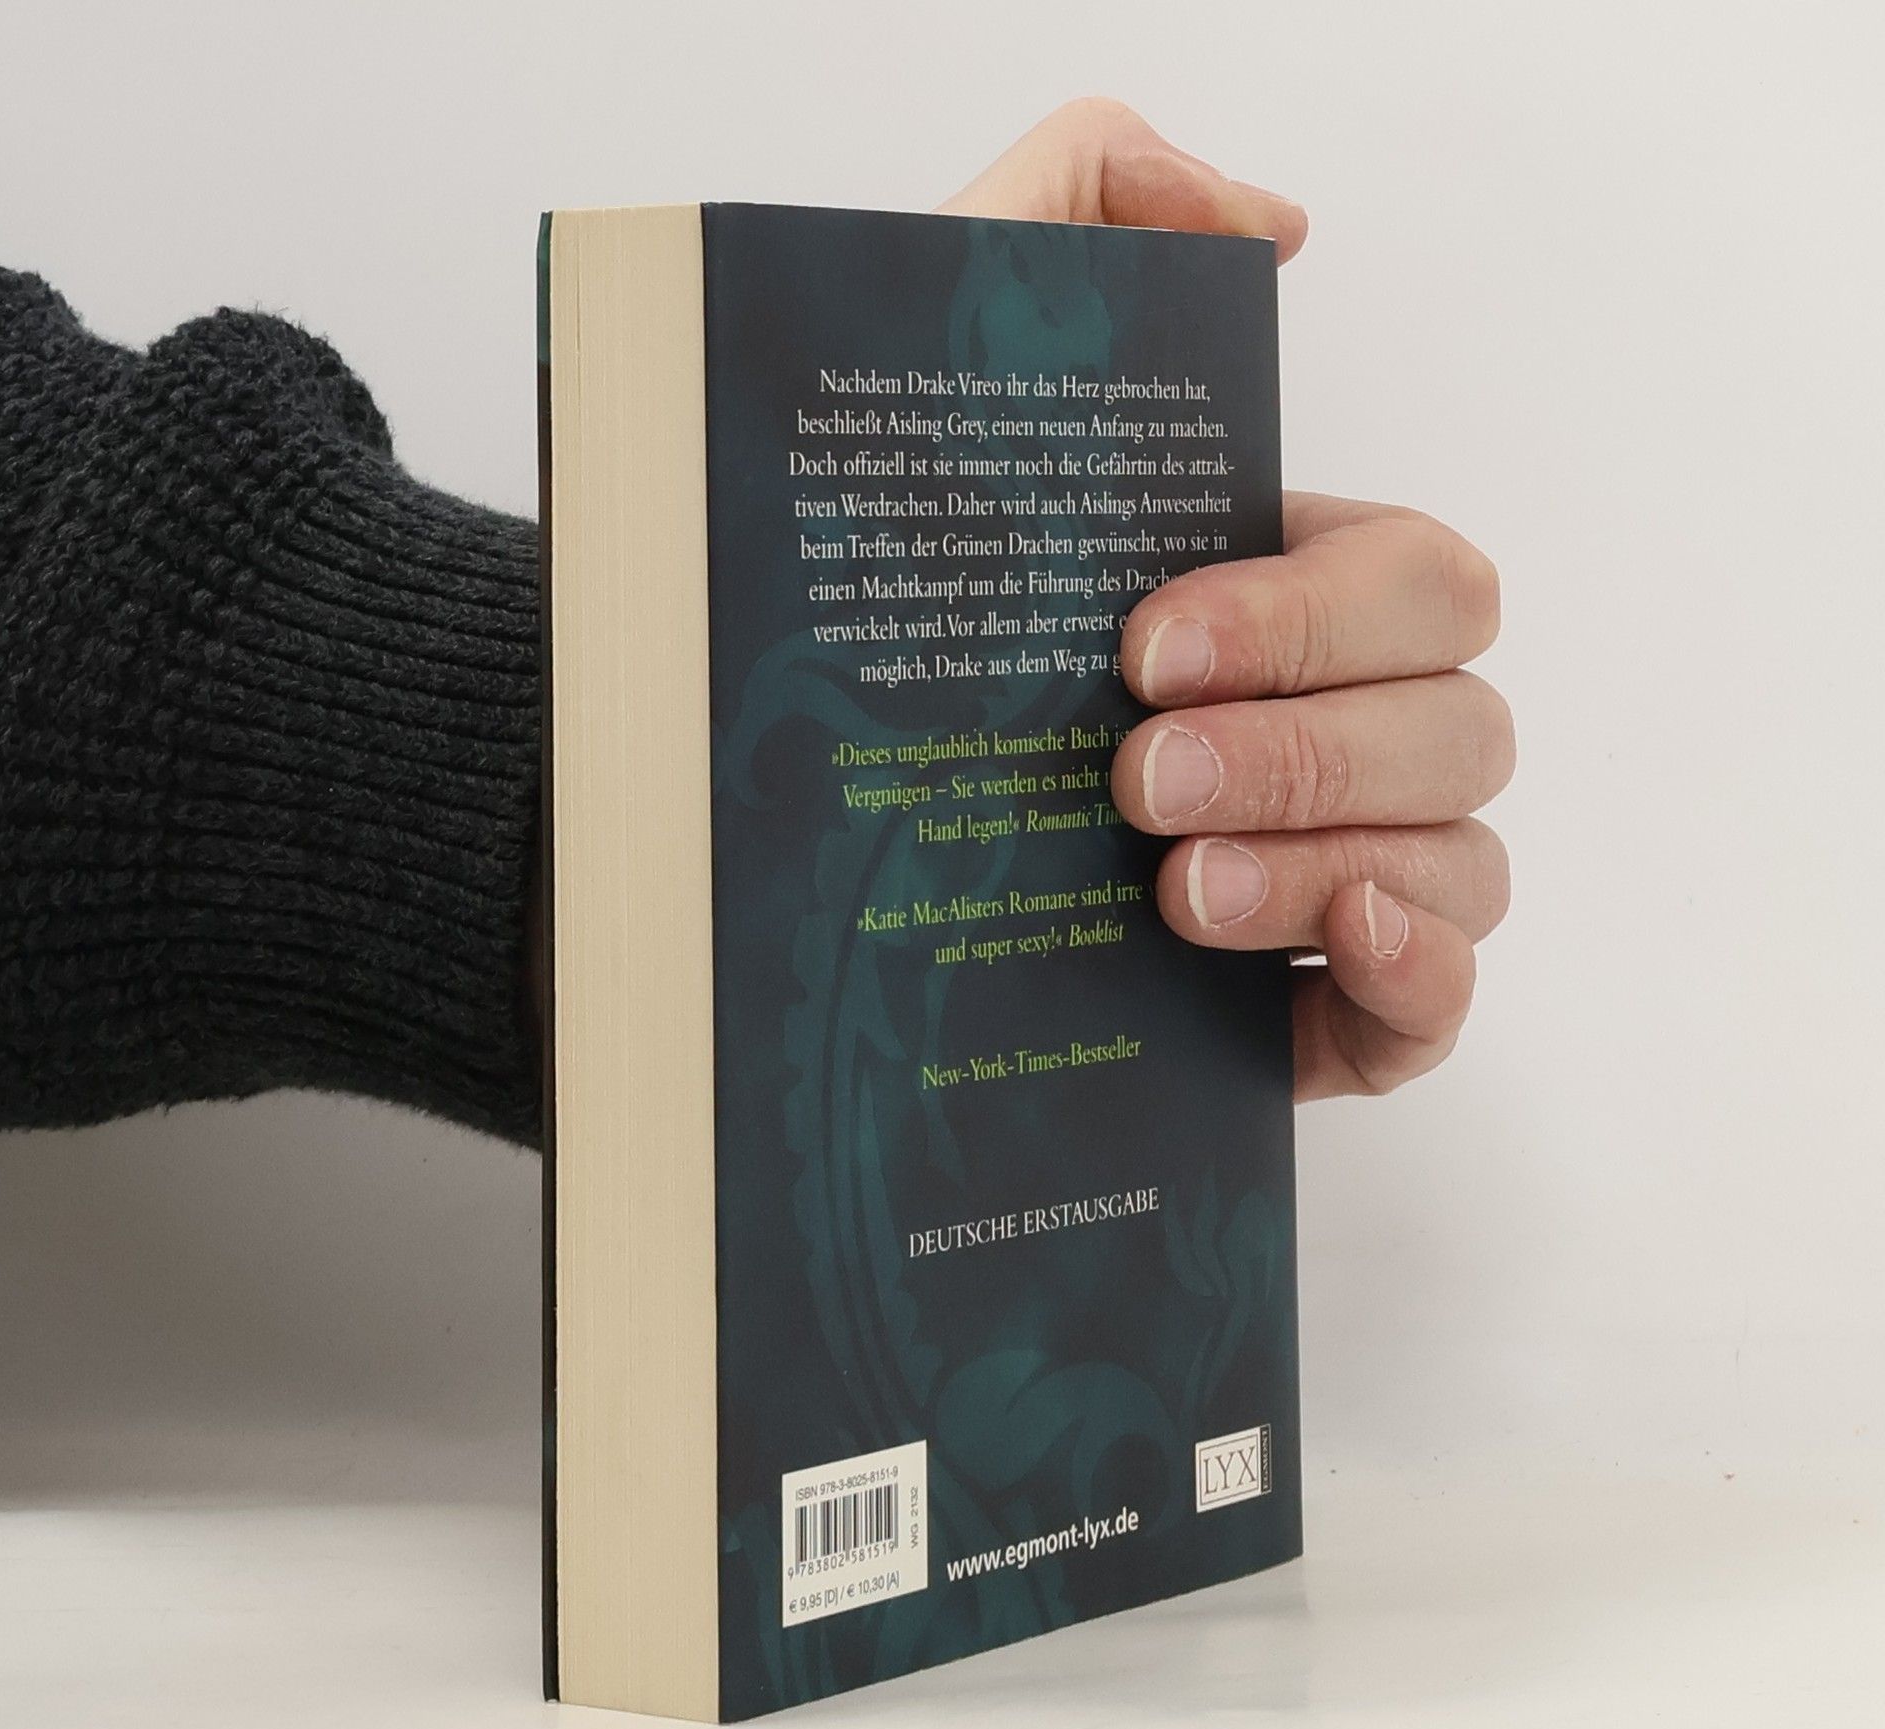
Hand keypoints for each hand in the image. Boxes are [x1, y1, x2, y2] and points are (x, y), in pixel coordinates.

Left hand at [941, 100, 1511, 1098]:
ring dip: (1333, 859)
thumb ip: (1082, 207)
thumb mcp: (938, 364)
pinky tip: (1345, 939)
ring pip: (1461, 854)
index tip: (1140, 649)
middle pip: (1457, 722)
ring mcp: (1341, 872)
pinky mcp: (1313, 1015)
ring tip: (1172, 891)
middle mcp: (1339, 730)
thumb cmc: (870, 599)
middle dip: (1304, 751)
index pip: (1414, 581)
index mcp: (1288, 596)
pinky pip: (1440, 1002)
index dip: (1311, 616)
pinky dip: (1424, 972)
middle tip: (1133, 781)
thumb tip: (1268, 223)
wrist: (772, 821)